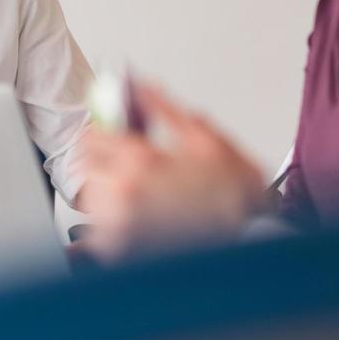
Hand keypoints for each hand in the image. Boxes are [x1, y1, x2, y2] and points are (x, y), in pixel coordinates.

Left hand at [81, 84, 263, 259]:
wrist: (251, 243)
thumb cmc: (234, 197)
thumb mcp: (206, 140)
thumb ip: (166, 109)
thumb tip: (142, 87)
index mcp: (141, 162)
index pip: (91, 137)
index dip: (103, 133)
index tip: (113, 135)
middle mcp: (123, 194)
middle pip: (88, 167)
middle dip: (105, 162)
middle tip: (131, 165)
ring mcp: (120, 227)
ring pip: (92, 198)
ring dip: (108, 191)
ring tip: (143, 194)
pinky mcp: (122, 252)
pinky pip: (99, 232)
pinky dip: (112, 224)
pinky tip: (142, 219)